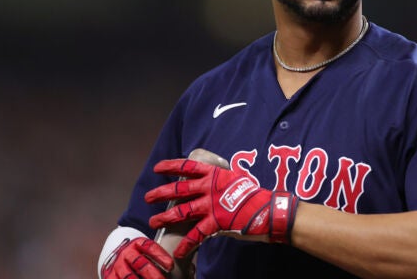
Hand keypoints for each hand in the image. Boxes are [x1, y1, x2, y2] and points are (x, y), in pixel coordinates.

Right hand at [100, 237, 172, 278]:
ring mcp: (117, 264)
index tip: (171, 266)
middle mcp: (126, 253)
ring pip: (128, 275)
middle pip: (140, 263)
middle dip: (152, 273)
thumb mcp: (146, 250)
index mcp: (137, 243)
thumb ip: (157, 257)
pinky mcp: (110, 275)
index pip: (150, 247)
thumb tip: (177, 267)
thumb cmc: (138, 255)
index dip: (161, 256)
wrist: (117, 255)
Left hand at [145, 159, 297, 257]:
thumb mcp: (236, 180)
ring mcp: (212, 205)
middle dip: (160, 192)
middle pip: (179, 189)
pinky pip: (196, 235)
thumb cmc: (254, 195)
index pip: (188, 166)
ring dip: (165, 217)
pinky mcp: (216, 222)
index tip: (158, 167)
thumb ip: (220, 182)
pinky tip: (178, 252)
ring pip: (182, 211)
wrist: (269, 209)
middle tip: (148, 197)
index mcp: (214, 175)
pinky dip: (186, 244)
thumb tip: (209, 184)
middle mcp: (210, 188)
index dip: (171, 166)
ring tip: (153, 222)